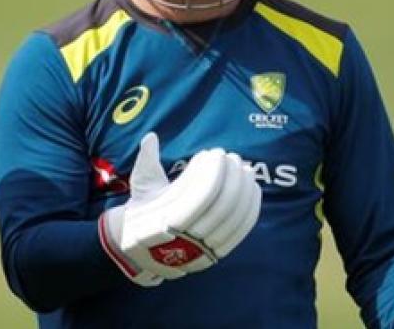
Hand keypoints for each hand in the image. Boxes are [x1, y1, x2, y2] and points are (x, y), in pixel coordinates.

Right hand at [98, 132, 261, 286]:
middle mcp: (182, 242)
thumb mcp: (140, 187)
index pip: (195, 198)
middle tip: (231, 157)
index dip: (209, 173)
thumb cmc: (143, 210)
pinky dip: (250, 207)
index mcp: (160, 223)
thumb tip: (151, 137)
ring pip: (231, 218)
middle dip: (230, 178)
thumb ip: (147, 161)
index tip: (213, 153)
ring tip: (243, 167)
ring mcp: (201, 251)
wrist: (143, 250)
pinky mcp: (216, 255)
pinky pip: (240, 230)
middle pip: (218, 208)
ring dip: (243, 190)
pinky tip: (253, 186)